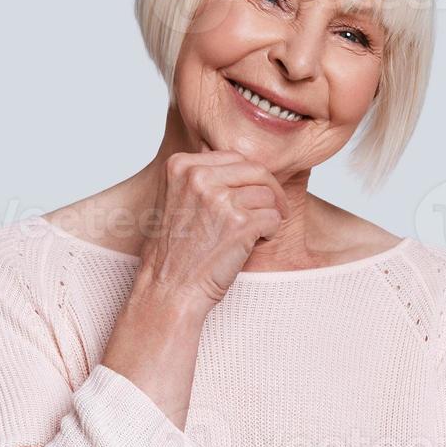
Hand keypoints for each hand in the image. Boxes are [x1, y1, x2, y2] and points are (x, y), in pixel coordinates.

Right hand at [138, 151, 290, 310]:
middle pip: (256, 170)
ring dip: (268, 214)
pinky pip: (274, 217)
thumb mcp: (175, 199)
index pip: (233, 157)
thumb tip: (238, 163)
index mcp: (180, 165)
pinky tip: (255, 243)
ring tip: (253, 233)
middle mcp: (198, 177)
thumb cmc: (174, 251)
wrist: (169, 289)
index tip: (252, 193)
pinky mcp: (239, 223)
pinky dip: (271, 232)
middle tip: (275, 209)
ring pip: (267, 194)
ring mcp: (219, 199)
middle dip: (270, 190)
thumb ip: (201, 176)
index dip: (248, 177)